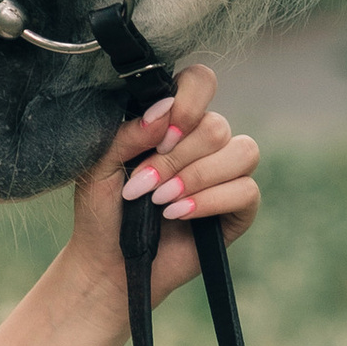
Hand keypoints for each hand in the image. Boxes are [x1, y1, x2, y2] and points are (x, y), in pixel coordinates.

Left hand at [65, 65, 261, 313]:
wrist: (108, 262)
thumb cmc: (102, 211)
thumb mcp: (100, 165)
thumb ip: (128, 132)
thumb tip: (164, 110)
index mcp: (174, 122)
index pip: (200, 83)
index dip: (188, 103)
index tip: (160, 136)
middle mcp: (205, 142)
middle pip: (218, 125)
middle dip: (178, 158)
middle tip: (145, 185)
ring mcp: (225, 175)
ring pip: (242, 152)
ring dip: (197, 177)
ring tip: (161, 202)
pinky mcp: (239, 210)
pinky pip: (246, 190)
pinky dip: (210, 201)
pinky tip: (178, 214)